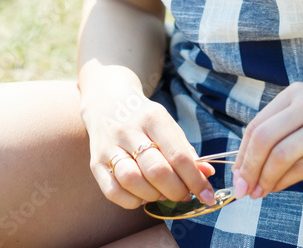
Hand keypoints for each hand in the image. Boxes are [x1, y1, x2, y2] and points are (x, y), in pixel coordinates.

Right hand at [84, 89, 215, 210]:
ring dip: (154, 196)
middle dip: (176, 191)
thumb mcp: (167, 125)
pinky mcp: (95, 162)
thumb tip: (207, 175)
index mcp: (153, 117)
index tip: (207, 195)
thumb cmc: (144, 119)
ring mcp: (109, 146)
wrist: (107, 102)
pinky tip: (142, 195)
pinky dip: (132, 200)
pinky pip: (113, 191)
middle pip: (156, 170)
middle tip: (184, 195)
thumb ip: (186, 151)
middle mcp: (129, 130)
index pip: (178, 154)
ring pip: (133, 181)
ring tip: (163, 193)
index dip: (195, 180)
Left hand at [232, 79, 302, 198]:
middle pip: (264, 138)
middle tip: (244, 189)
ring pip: (281, 154)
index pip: (257, 125)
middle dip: (248, 168)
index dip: (243, 154)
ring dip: (265, 179)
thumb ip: (285, 129)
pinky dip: (285, 182)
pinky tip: (278, 188)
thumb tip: (251, 163)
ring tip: (259, 192)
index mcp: (296, 93)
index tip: (238, 175)